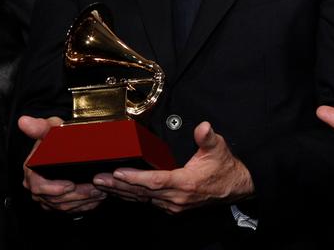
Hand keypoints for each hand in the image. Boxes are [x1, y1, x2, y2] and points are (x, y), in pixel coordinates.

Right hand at [19, 115, 105, 212]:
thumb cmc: (55, 137)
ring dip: (83, 201)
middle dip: (76, 195)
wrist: (61, 148)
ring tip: (99, 192)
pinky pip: (70, 210)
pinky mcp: (56, 203)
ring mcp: (46, 197)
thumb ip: (40, 127)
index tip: (71, 184)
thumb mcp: (50, 128)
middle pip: (54, 200)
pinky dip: (84, 206)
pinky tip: (95, 199)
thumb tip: (23, 121)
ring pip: (64, 207)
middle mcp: (36, 186)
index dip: (55, 189)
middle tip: (94, 189)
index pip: (39, 186)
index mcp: (31, 170)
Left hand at [94, 121, 253, 213]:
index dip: (135, 177)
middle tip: (98, 180)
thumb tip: (203, 127)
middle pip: (142, 192)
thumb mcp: (218, 148)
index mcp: (186, 183)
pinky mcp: (173, 207)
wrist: (236, 187)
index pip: (156, 181)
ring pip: (142, 199)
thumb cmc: (225, 168)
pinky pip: (148, 202)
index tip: (118, 172)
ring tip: (102, 186)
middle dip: (118, 185)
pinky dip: (132, 197)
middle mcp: (177, 198)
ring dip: (121, 192)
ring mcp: (174, 205)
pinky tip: (119, 192)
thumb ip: (207, 137)